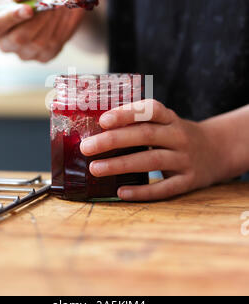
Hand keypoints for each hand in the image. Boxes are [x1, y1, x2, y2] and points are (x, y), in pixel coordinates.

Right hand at [0, 0, 84, 61]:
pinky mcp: (44, 57)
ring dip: (54, 19)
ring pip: (41, 41)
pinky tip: (69, 11)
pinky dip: (64, 25)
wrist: (55, 6)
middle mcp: (7, 44)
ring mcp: (26, 54)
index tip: (29, 8)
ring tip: (62, 0)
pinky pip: (55, 43)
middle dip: (39, 17)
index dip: (12, 17)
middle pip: (21, 38)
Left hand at [80, 100, 229, 200]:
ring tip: (95, 168)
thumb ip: (139, 124)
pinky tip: (121, 192)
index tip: (103, 120)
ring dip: (121, 165)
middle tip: (86, 148)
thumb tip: (96, 130)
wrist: (217, 150)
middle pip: (145, 136)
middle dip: (113, 141)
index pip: (150, 110)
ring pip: (151, 161)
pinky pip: (164, 188)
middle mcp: (179, 136)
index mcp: (171, 119)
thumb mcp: (165, 123)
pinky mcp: (188, 181)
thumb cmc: (177, 135)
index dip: (127, 113)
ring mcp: (185, 159)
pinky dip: (142, 191)